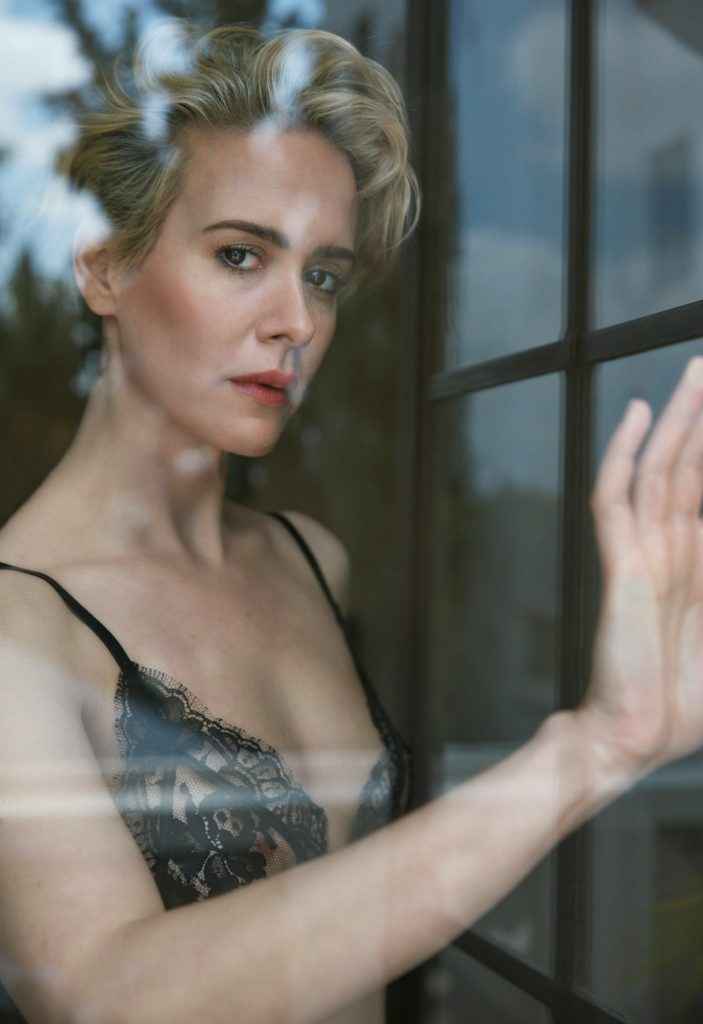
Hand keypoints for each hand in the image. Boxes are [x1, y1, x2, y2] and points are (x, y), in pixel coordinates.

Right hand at [579, 356, 702, 789]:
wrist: (637, 737)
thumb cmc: (686, 704)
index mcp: (701, 567)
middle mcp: (674, 550)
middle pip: (689, 467)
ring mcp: (644, 553)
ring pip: (659, 470)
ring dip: (677, 422)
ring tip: (693, 375)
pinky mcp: (622, 565)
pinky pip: (616, 498)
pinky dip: (624, 455)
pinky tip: (636, 417)